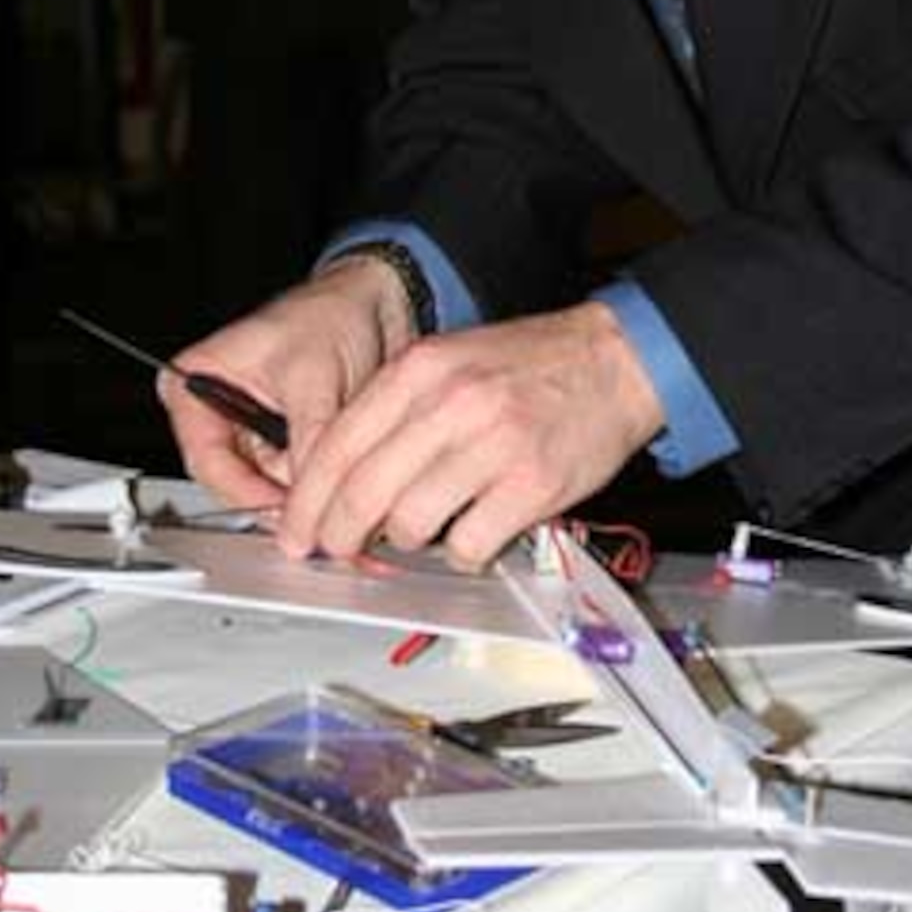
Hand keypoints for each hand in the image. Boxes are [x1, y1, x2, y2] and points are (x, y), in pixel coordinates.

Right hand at [159, 257, 418, 508]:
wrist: (374, 300)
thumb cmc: (331, 313)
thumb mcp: (315, 380)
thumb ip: (309, 443)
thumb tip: (310, 500)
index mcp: (195, 384)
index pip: (207, 462)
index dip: (248, 494)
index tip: (289, 512)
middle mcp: (217, 411)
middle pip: (237, 482)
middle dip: (282, 494)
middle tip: (323, 501)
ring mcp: (250, 430)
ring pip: (269, 487)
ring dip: (307, 487)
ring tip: (340, 467)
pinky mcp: (283, 442)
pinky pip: (295, 480)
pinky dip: (321, 481)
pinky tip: (344, 469)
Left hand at [277, 300, 665, 568]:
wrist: (616, 360)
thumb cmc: (529, 364)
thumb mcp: (449, 361)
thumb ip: (397, 410)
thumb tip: (341, 478)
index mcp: (420, 369)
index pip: (337, 444)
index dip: (306, 499)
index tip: (296, 530)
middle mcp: (450, 404)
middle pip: (363, 491)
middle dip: (337, 534)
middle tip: (334, 550)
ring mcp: (492, 445)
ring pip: (410, 523)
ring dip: (406, 540)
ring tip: (423, 529)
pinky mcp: (531, 485)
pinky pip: (469, 544)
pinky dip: (462, 552)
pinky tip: (472, 535)